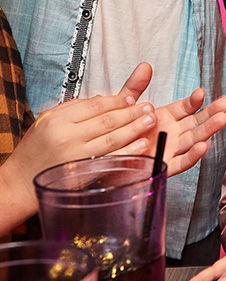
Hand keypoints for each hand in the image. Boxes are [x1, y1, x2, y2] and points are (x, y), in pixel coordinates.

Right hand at [8, 91, 159, 211]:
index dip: (117, 100)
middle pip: (107, 120)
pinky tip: (142, 144)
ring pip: (112, 138)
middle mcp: (66, 136)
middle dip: (132, 112)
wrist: (19, 182)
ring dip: (136, 128)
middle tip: (148, 107)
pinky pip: (111, 159)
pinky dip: (129, 151)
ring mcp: (76, 156)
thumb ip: (75, 108)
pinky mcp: (83, 173)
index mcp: (58, 120)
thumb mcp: (49, 121)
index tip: (132, 98)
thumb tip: (103, 99)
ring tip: (151, 120)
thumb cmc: (37, 150)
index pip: (95, 105)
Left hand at [117, 62, 225, 175]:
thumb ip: (135, 86)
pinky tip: (204, 145)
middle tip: (224, 104)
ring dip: (209, 130)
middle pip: (196, 123)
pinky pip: (182, 162)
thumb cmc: (115, 132)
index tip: (201, 92)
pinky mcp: (164, 166)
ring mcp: (170, 149)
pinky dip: (193, 155)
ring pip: (194, 139)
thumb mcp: (124, 105)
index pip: (186, 107)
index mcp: (165, 118)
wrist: (102, 156)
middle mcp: (171, 133)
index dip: (194, 100)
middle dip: (212, 113)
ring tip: (221, 119)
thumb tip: (145, 66)